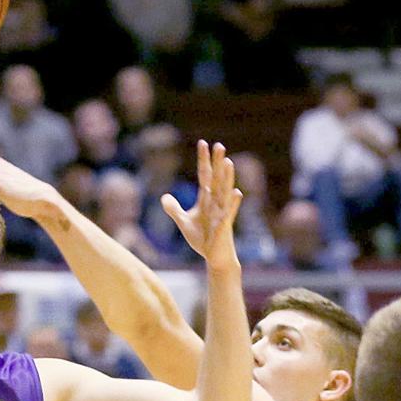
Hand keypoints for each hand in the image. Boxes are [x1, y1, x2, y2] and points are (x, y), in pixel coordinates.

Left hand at [161, 140, 241, 269]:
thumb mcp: (184, 222)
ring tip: (228, 163)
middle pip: (216, 179)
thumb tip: (164, 197)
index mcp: (206, 200)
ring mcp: (221, 213)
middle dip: (217, 163)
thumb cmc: (203, 239)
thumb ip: (174, 209)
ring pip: (224, 192)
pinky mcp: (224, 226)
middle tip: (219, 145)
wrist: (214, 257)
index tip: (203, 143)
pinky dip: (232, 204)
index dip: (203, 160)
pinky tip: (237, 193)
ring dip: (226, 178)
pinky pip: (229, 214)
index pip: (205, 175)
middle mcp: (216, 203)